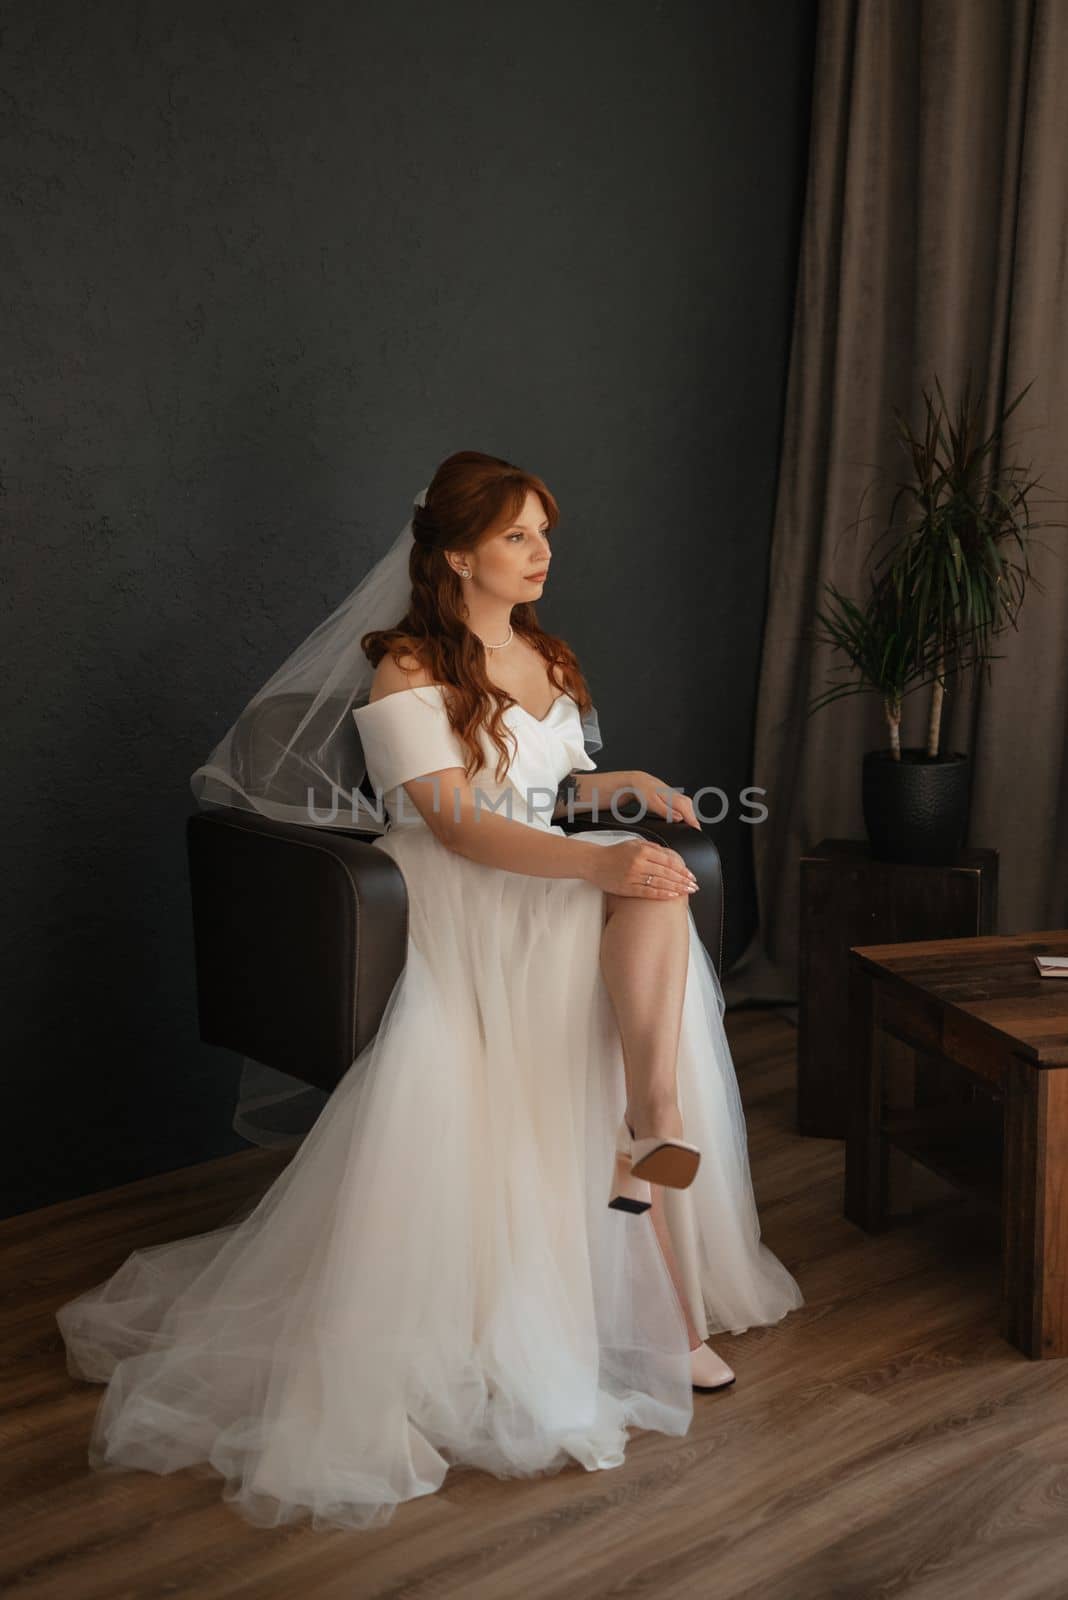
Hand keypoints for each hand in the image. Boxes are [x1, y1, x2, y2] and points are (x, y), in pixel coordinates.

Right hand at [584, 838, 698, 899]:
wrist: (593, 862)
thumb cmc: (613, 853)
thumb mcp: (633, 843)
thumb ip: (651, 847)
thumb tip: (668, 854)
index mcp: (642, 850)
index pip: (668, 860)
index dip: (682, 869)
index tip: (691, 874)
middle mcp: (639, 862)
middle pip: (667, 872)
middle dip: (683, 880)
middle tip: (694, 886)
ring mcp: (633, 876)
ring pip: (660, 883)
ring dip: (676, 888)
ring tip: (687, 891)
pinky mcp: (627, 888)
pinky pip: (648, 892)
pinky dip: (662, 894)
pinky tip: (672, 895)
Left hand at [620, 770, 702, 831]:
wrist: (639, 782)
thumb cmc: (643, 792)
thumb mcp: (652, 804)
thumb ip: (666, 811)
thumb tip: (679, 818)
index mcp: (673, 798)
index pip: (688, 812)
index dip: (693, 822)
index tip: (697, 831)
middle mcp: (678, 796)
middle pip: (691, 811)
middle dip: (693, 822)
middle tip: (694, 833)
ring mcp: (677, 796)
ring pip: (689, 809)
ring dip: (691, 818)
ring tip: (691, 828)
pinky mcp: (675, 798)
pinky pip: (685, 807)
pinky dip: (687, 814)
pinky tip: (685, 819)